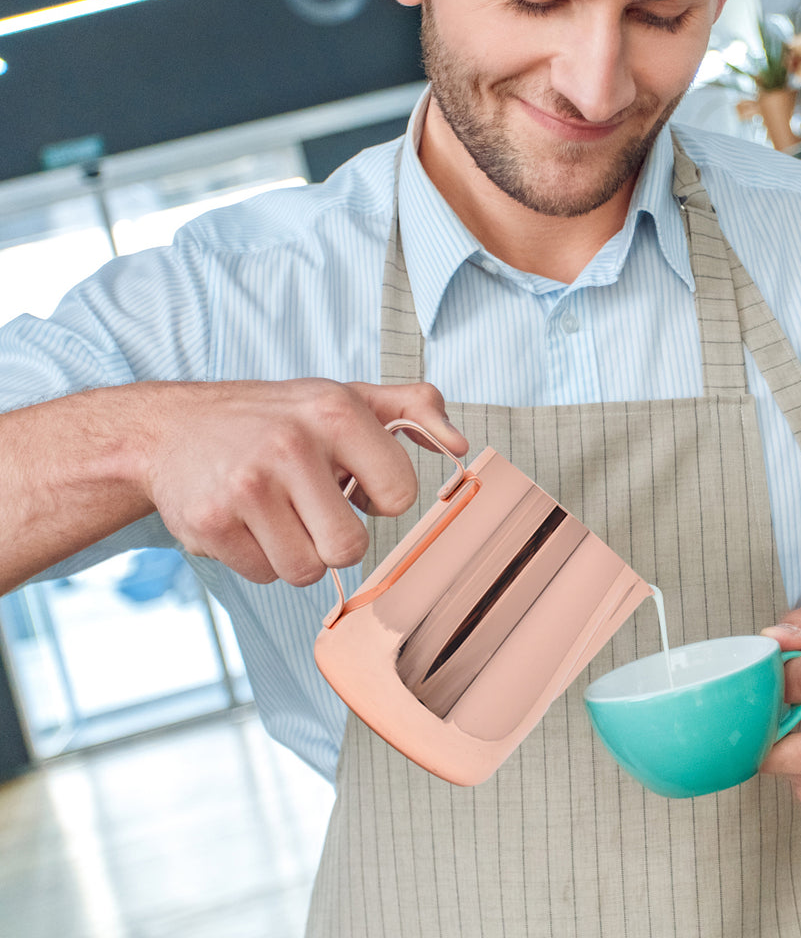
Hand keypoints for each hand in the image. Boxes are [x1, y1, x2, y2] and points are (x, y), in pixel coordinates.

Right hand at [138, 379, 466, 586]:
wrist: (170, 429)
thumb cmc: (276, 417)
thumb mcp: (346, 395)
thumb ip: (414, 408)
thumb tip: (458, 444)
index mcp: (335, 410)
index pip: (400, 494)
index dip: (383, 498)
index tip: (355, 482)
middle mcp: (290, 445)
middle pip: (351, 546)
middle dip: (338, 536)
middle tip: (314, 507)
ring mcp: (245, 486)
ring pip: (307, 569)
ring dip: (299, 551)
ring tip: (278, 512)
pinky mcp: (210, 524)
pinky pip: (265, 575)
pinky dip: (260, 558)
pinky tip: (245, 521)